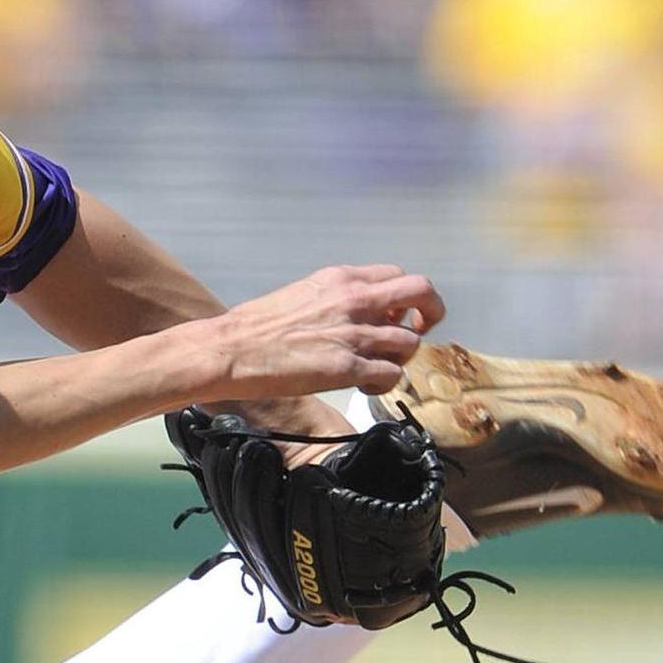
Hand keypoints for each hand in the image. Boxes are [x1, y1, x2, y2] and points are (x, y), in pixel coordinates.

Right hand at [198, 264, 443, 400]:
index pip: (399, 276)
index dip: (406, 298)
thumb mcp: (304, 293)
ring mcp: (354, 334)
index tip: (398, 314)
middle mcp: (355, 300)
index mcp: (342, 279)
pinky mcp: (348, 367)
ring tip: (378, 368)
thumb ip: (338, 298)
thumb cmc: (258, 325)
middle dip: (430, 314)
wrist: (233, 349)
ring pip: (411, 342)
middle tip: (416, 331)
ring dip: (401, 357)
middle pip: (422, 293)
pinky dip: (386, 383)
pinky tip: (367, 386)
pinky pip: (392, 374)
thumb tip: (359, 312)